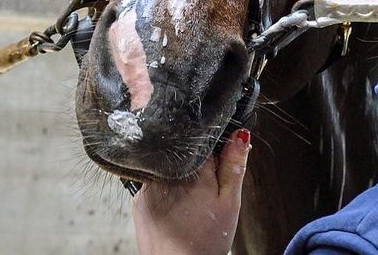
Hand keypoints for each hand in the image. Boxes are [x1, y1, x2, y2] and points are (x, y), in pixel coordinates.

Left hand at [131, 129, 251, 254]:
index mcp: (192, 169)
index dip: (217, 156)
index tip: (220, 172)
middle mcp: (165, 173)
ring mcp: (148, 186)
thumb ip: (234, 166)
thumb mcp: (230, 203)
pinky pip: (155, 185)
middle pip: (185, 157)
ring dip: (181, 180)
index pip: (205, 144)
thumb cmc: (205, 242)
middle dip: (199, 170)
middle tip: (207, 196)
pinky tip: (177, 212)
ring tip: (192, 207)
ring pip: (170, 171)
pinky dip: (167, 193)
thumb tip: (239, 135)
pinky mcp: (138, 200)